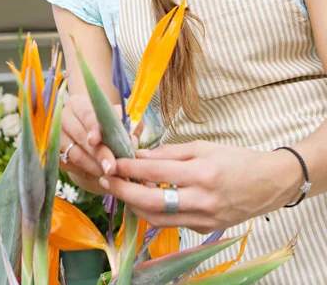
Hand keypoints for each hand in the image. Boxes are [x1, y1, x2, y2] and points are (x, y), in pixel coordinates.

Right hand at [60, 94, 116, 178]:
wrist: (88, 134)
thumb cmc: (105, 124)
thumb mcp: (116, 119)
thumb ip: (124, 124)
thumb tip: (129, 137)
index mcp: (79, 103)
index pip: (86, 114)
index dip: (92, 127)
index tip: (96, 140)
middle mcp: (64, 117)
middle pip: (81, 136)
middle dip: (98, 154)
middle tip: (111, 168)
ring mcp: (57, 136)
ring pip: (75, 154)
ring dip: (94, 166)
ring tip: (110, 174)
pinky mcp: (55, 153)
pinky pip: (70, 166)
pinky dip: (86, 172)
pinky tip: (99, 175)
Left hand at [98, 141, 300, 233]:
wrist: (269, 183)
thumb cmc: (236, 159)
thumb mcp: (204, 146)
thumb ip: (171, 152)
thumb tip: (141, 155)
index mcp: (201, 173)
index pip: (156, 171)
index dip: (130, 167)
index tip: (113, 161)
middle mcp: (201, 199)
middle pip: (151, 200)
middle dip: (123, 191)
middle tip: (106, 180)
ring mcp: (203, 219)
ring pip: (157, 218)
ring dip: (134, 205)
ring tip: (120, 190)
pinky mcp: (204, 230)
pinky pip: (172, 222)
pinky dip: (155, 211)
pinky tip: (144, 199)